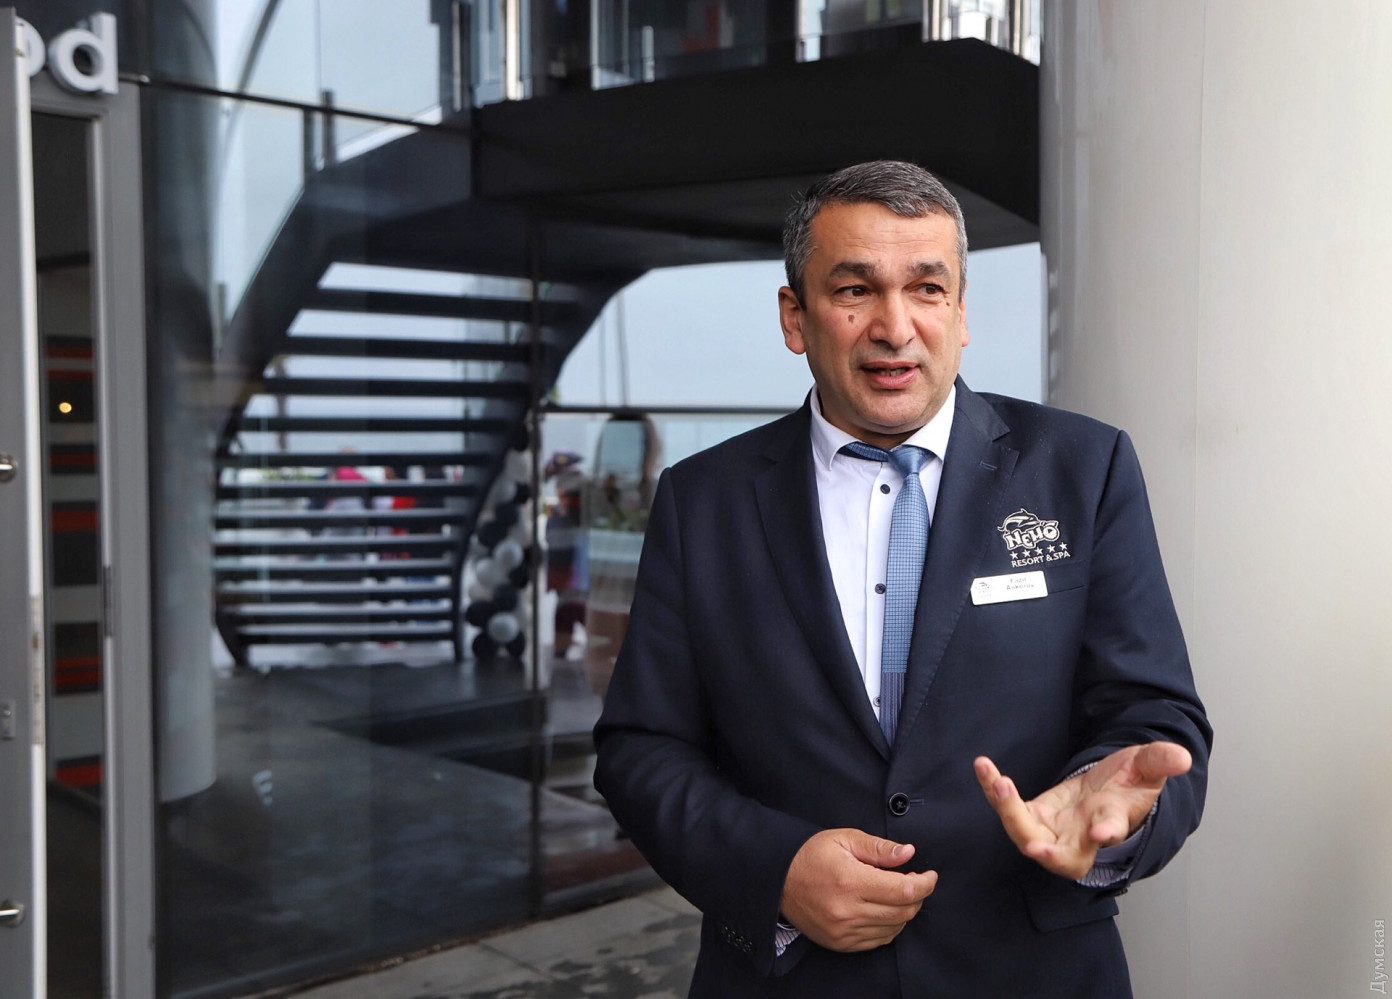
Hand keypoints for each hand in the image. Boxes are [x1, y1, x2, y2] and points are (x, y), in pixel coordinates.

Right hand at [780, 828, 937, 951]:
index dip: (925, 884)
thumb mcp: (844, 839)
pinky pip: (878, 940)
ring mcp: (844, 931)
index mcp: (850, 881)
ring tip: (896, 893)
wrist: (778, 881)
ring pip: (894, 928)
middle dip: (918, 897)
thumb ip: (878, 848)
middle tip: (915, 881)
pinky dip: (889, 926)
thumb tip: (908, 853)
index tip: (930, 876)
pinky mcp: (841, 943)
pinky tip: (883, 910)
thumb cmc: (811, 855)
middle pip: (904, 912)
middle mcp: (848, 910)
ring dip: (904, 912)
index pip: (904, 890)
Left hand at [974, 742, 1191, 879]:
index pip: (1110, 832)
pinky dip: (994, 790)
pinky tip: (984, 766)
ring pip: (1027, 835)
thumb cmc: (1128, 784)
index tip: (1101, 832)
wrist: (1106, 790)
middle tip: (1033, 844)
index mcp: (1111, 822)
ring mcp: (1053, 830)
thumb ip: (1160, 761)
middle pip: (1062, 858)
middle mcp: (1080, 837)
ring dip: (1008, 811)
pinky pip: (1008, 808)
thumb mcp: (1146, 767)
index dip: (1107, 833)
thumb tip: (1182, 756)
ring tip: (996, 780)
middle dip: (1046, 852)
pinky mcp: (1032, 815)